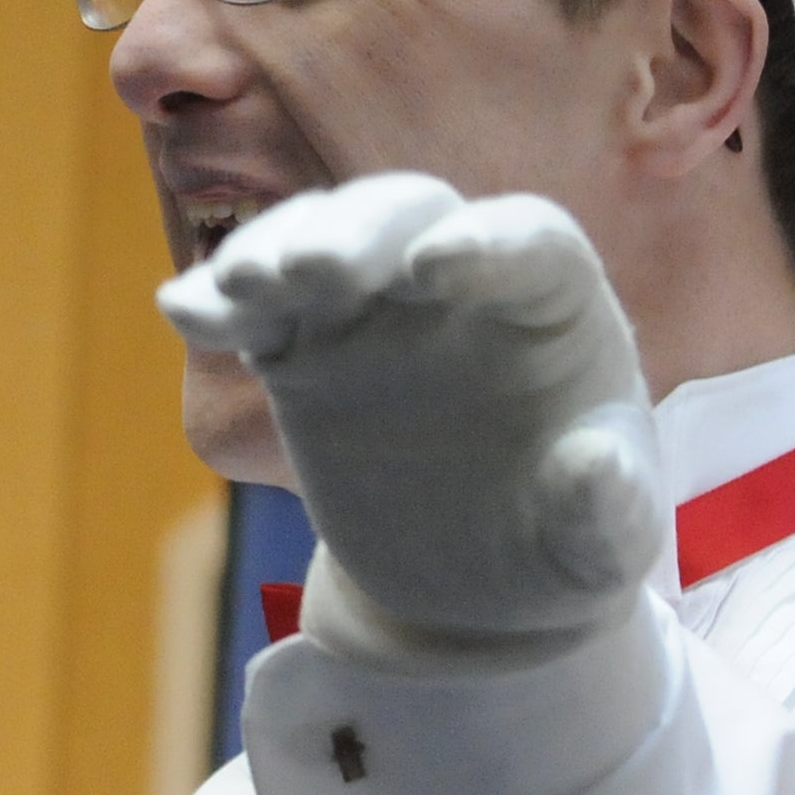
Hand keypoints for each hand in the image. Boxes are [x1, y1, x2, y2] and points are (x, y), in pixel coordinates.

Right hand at [160, 176, 663, 665]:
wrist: (482, 579)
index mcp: (551, 302)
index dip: (487, 242)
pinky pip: (256, 308)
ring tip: (246, 289)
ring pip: (322, 240)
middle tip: (314, 271)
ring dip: (279, 250)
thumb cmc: (565, 541)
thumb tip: (597, 469)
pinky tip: (183, 311)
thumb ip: (611, 512)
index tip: (438, 266)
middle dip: (360, 232)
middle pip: (408, 215)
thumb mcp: (603, 546)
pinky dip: (218, 301)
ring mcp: (371, 308)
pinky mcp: (302, 349)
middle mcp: (456, 280)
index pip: (529, 241)